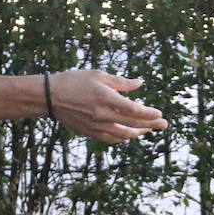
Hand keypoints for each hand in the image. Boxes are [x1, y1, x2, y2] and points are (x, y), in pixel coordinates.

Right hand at [48, 70, 167, 143]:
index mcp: (106, 98)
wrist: (49, 97)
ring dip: (138, 133)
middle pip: (133, 124)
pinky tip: (129, 133)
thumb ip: (121, 82)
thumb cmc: (73, 81)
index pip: (134, 110)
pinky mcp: (90, 132)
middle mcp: (103, 115)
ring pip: (123, 135)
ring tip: (148, 129)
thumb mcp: (98, 75)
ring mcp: (96, 126)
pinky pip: (111, 139)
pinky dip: (123, 137)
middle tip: (164, 124)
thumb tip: (140, 84)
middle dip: (151, 125)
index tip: (159, 113)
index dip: (149, 113)